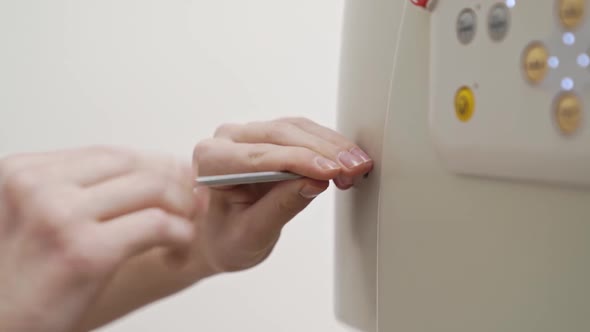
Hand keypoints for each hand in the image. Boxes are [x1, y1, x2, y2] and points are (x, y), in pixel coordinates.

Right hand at [0, 147, 205, 331]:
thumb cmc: (22, 280)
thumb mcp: (36, 218)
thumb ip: (76, 191)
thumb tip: (148, 172)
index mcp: (22, 173)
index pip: (109, 154)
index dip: (153, 166)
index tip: (178, 180)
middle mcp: (37, 187)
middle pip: (133, 164)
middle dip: (174, 181)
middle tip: (193, 201)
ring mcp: (60, 217)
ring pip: (152, 188)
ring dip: (183, 207)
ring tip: (185, 228)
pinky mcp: (85, 252)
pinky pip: (157, 224)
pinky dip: (181, 233)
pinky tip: (178, 247)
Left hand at [192, 117, 372, 272]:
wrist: (218, 236)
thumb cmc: (225, 238)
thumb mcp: (252, 233)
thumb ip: (281, 207)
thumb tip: (315, 183)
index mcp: (211, 161)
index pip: (260, 156)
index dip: (300, 161)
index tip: (332, 171)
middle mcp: (228, 139)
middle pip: (281, 135)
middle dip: (324, 151)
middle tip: (355, 168)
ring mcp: (249, 134)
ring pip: (296, 128)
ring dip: (331, 145)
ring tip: (358, 166)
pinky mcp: (270, 138)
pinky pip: (302, 132)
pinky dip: (328, 145)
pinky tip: (347, 159)